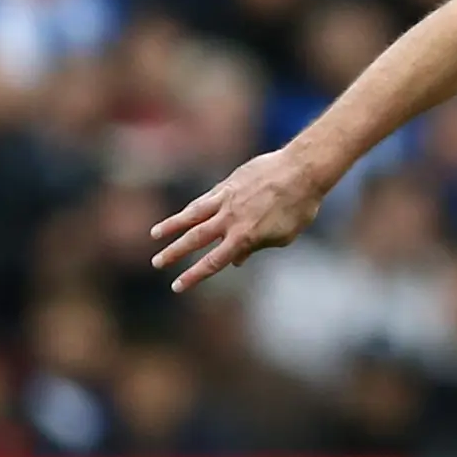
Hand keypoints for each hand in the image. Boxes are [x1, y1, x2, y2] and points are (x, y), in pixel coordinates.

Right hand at [150, 148, 330, 292]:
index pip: (214, 262)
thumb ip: (256, 247)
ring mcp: (226, 201)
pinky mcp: (227, 185)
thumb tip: (237, 260)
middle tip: (157, 263)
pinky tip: (182, 214)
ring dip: (171, 226)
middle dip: (174, 253)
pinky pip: (204, 200)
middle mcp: (230, 220)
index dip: (193, 275)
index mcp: (245, 237)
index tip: (176, 286)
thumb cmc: (299, 206)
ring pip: (191, 216)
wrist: (301, 170)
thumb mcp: (283, 235)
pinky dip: (190, 209)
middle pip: (195, 239)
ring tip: (154, 235)